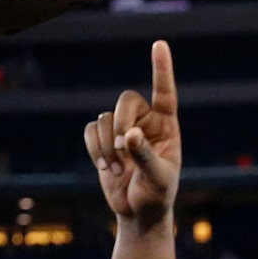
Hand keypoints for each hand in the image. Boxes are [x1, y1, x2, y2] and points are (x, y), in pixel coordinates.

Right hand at [86, 39, 180, 227]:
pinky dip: (94, 149)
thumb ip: (144, 154)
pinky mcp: (104, 141)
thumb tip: (128, 134)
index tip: (159, 44)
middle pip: (125, 100)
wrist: (139, 214)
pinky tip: (104, 167)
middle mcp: (145, 121)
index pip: (164, 92)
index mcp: (167, 125)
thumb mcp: (157, 177)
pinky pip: (90, 131)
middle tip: (123, 147)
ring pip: (104, 118)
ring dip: (106, 145)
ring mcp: (123, 130)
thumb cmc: (156, 194)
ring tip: (116, 169)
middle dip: (119, 122)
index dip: (161, 68)